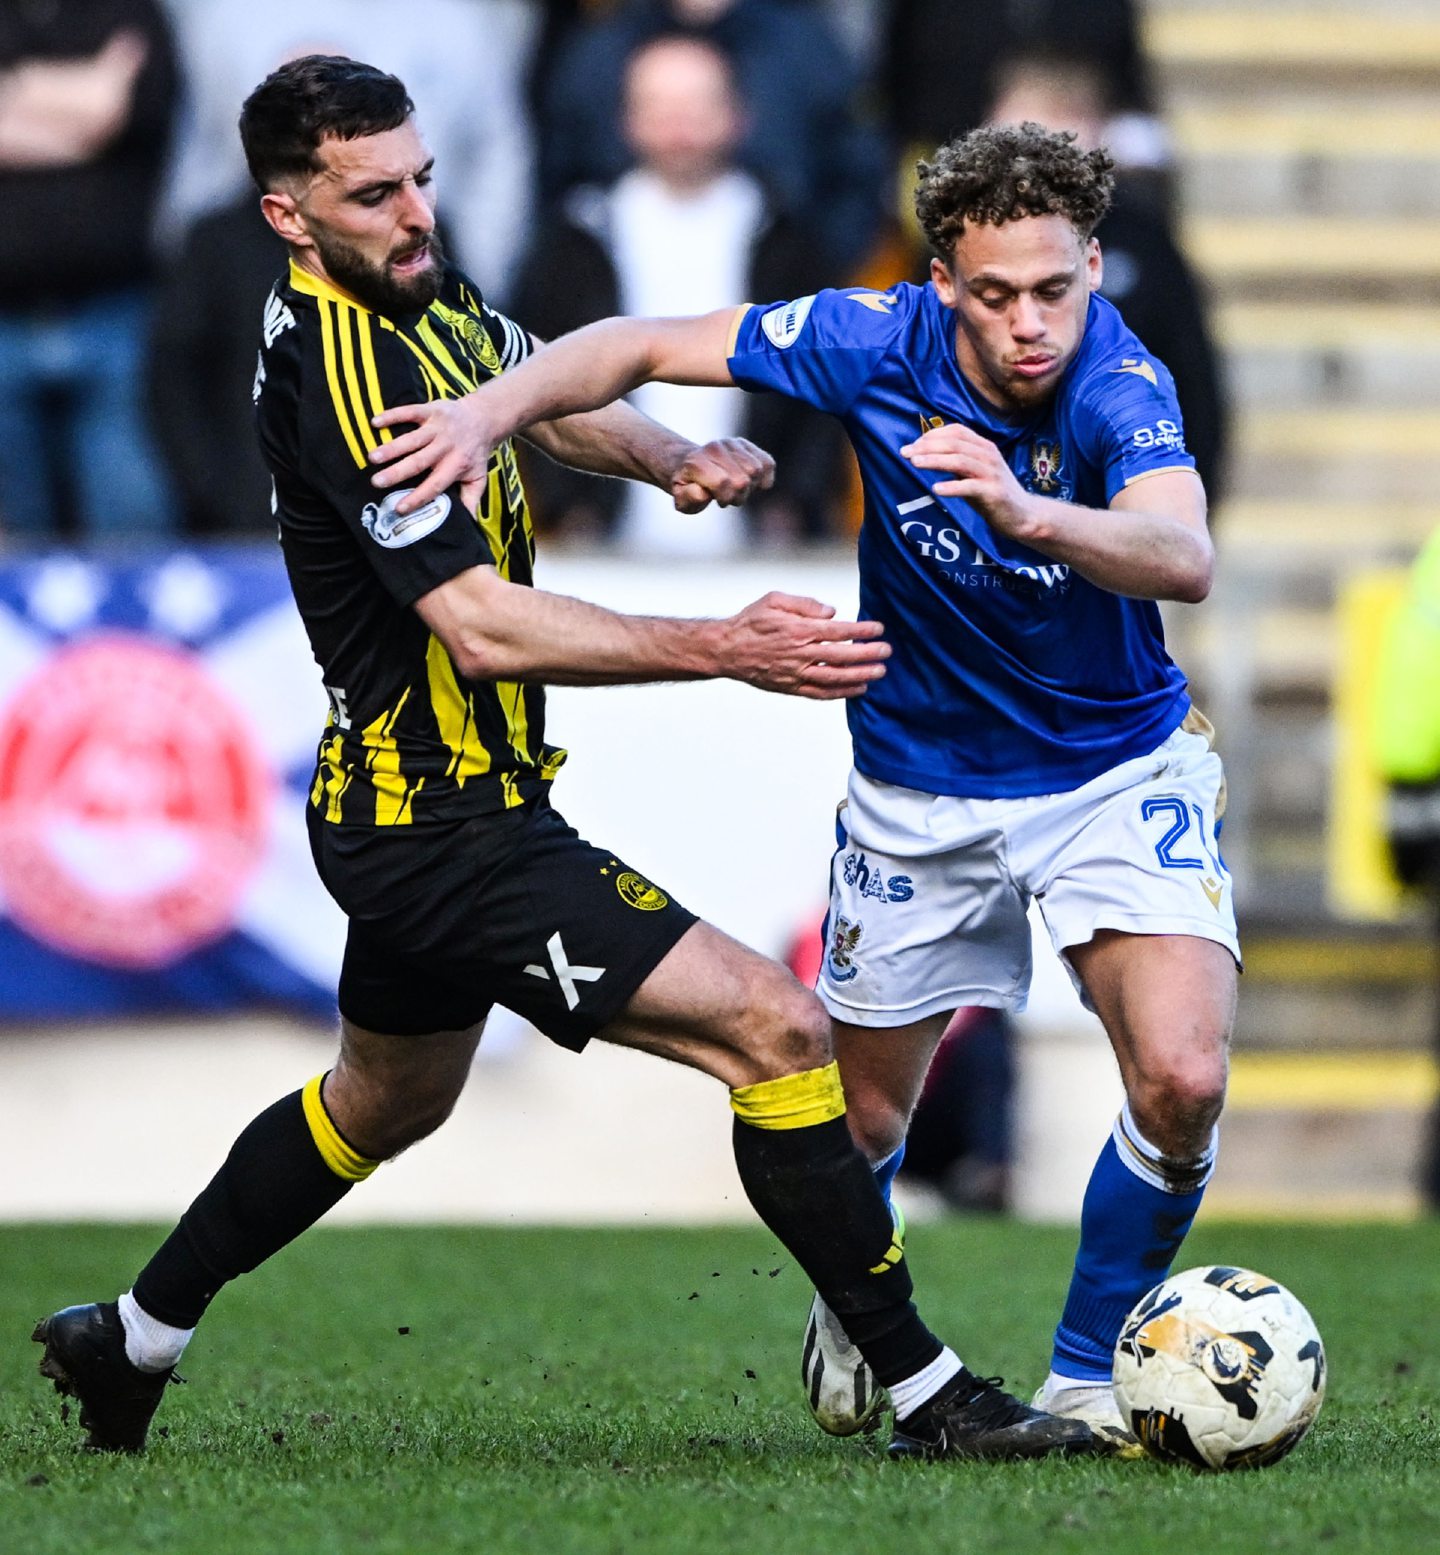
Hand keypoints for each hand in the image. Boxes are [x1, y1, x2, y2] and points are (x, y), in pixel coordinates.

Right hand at [369, 396, 498, 513]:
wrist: (483, 419)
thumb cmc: (475, 453)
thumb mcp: (478, 478)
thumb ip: (471, 500)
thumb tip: (468, 526)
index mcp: (456, 466)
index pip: (435, 485)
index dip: (418, 497)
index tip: (399, 508)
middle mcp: (446, 447)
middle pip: (419, 462)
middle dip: (397, 472)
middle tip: (376, 482)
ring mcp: (438, 427)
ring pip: (412, 438)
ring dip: (391, 447)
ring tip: (372, 457)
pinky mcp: (431, 409)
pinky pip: (410, 411)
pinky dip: (392, 415)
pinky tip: (374, 422)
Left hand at [669, 437, 774, 513]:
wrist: (690, 465)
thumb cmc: (687, 487)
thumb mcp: (681, 498)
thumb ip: (689, 498)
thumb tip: (703, 492)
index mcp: (696, 461)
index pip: (723, 482)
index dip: (724, 498)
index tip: (717, 500)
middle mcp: (715, 447)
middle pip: (743, 479)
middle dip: (738, 496)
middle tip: (727, 497)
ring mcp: (732, 443)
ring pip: (757, 470)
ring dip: (750, 488)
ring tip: (736, 489)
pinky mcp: (747, 445)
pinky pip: (768, 463)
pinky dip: (763, 478)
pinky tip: (750, 483)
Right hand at [719, 592, 888, 700]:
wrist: (726, 650)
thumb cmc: (750, 622)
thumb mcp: (774, 600)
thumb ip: (805, 604)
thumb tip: (832, 612)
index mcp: (797, 629)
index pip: (837, 631)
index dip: (860, 630)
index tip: (878, 629)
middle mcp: (798, 653)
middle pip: (841, 656)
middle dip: (867, 654)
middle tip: (887, 652)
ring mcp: (795, 673)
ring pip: (834, 678)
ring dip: (859, 676)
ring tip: (879, 673)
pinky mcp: (790, 687)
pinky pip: (820, 693)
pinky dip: (841, 693)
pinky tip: (858, 689)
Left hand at [901, 423, 1037, 539]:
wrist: (1023, 514)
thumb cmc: (992, 492)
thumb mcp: (974, 472)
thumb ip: (955, 461)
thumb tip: (925, 453)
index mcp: (983, 446)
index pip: (956, 431)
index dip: (932, 435)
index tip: (913, 444)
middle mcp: (989, 455)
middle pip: (954, 444)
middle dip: (927, 446)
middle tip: (905, 453)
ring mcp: (992, 473)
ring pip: (960, 461)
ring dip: (935, 461)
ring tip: (914, 464)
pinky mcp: (994, 493)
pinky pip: (970, 487)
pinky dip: (952, 487)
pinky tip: (936, 489)